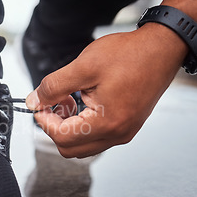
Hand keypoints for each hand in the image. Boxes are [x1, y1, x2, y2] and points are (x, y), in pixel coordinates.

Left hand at [26, 23, 187, 157]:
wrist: (162, 48)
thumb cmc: (129, 55)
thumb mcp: (83, 67)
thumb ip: (54, 87)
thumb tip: (34, 102)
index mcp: (107, 123)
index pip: (62, 138)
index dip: (44, 121)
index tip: (39, 104)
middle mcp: (118, 134)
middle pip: (71, 148)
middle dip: (55, 126)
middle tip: (53, 102)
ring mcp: (124, 132)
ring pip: (83, 144)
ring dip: (68, 126)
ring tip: (68, 98)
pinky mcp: (127, 126)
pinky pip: (96, 136)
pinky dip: (82, 124)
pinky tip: (82, 101)